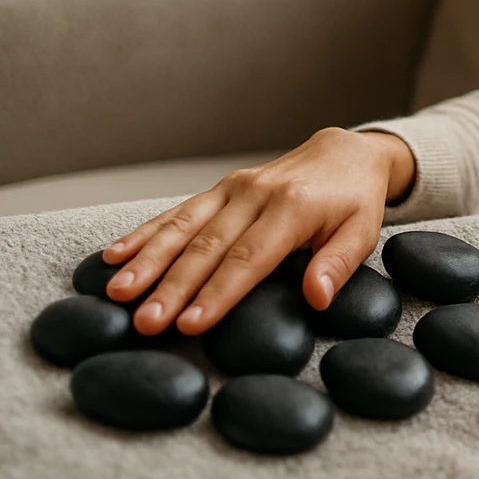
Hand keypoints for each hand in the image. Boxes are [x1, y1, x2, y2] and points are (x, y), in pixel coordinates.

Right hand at [98, 127, 415, 336]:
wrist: (346, 153)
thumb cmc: (355, 201)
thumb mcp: (363, 231)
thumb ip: (338, 263)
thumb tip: (316, 297)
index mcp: (293, 208)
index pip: (248, 258)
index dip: (217, 293)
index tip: (189, 325)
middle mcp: (257, 195)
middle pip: (207, 247)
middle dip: (172, 287)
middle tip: (143, 322)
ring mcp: (233, 189)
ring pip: (183, 227)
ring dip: (148, 260)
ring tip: (118, 292)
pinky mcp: (220, 188)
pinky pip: (178, 212)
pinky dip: (145, 233)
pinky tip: (115, 255)